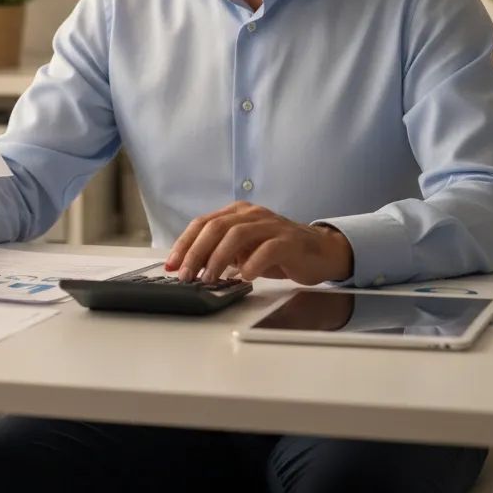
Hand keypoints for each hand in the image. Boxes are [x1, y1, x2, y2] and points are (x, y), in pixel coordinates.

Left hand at [165, 201, 352, 285]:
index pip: (203, 223)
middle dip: (196, 252)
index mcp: (237, 213)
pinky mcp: (289, 241)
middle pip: (216, 227)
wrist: (320, 251)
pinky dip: (253, 263)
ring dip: (219, 258)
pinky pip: (267, 249)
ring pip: (237, 235)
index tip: (172, 264)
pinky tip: (245, 277)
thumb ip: (221, 252)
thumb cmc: (277, 252)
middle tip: (187, 275)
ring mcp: (271, 225)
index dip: (184, 243)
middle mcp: (252, 214)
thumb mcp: (244, 250)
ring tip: (210, 278)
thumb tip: (190, 268)